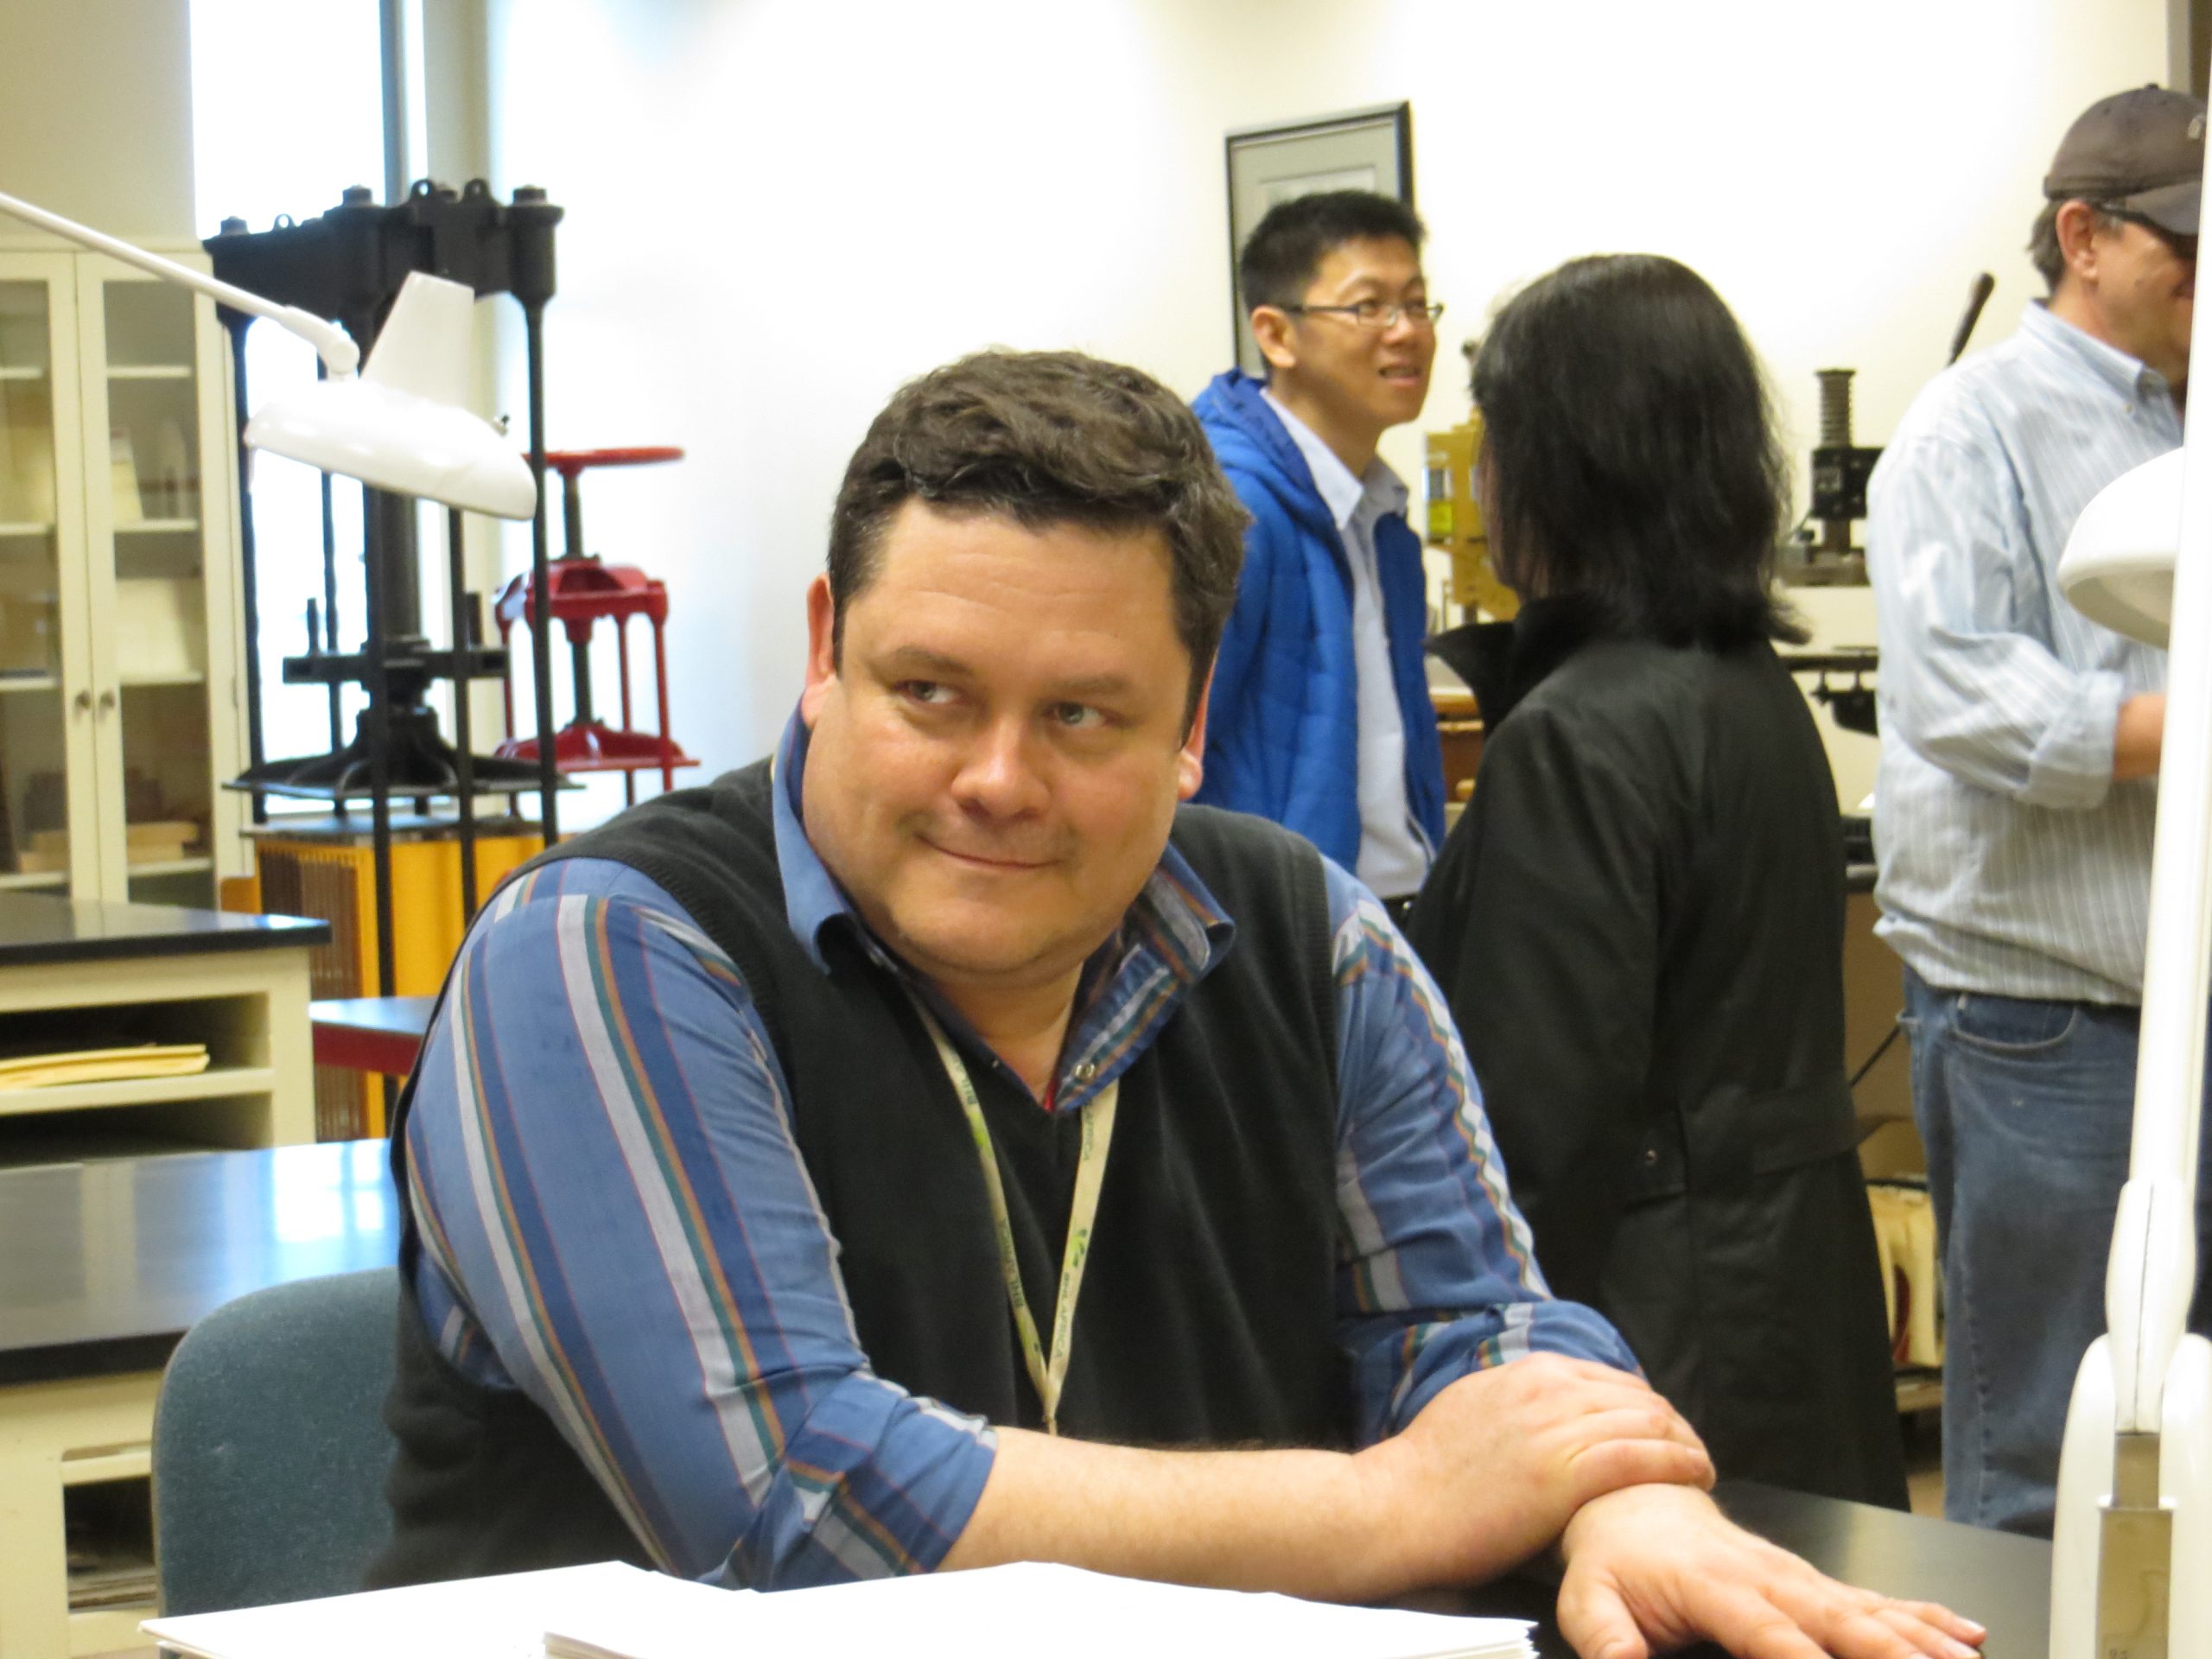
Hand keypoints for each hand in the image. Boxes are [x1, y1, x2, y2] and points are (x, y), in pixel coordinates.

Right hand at [1357, 1354, 1712, 1587]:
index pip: (1609, 1378)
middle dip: (1671, 1422)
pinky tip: (1697, 1474)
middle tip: (1690, 1450)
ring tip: (1701, 1465)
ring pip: (1647, 1422)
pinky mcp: (1566, 1473)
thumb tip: (1538, 1408)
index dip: (1642, 1405)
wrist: (1396, 1506)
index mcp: (1527, 1372)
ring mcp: (1557, 1428)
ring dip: (1685, 1442)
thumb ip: (1514, 1402)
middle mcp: (1548, 1389)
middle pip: (1636, 1396)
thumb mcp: (1470, 1407)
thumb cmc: (1426, 1473)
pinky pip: (1642, 1457)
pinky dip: (1678, 1463)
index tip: (1657, 1431)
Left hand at [1556, 1485, 1986, 1658]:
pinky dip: (1923, 1615)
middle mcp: (1766, 1576)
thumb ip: (1607, 1638)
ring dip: (1920, 1638)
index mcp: (1713, 1585)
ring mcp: (1795, 1576)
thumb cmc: (1613, 1558)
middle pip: (1836, 1619)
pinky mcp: (1810, 1582)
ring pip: (1867, 1610)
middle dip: (1889, 1652)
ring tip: (1966, 1658)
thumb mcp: (1587, 1599)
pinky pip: (1873, 1599)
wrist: (1632, 1501)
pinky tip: (1965, 1632)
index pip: (1767, 1633)